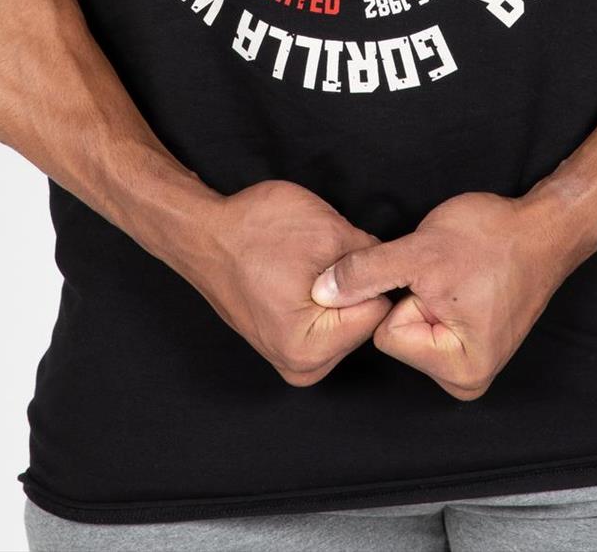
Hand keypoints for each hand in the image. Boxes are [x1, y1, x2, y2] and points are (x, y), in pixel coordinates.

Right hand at [191, 178, 393, 384]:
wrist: (203, 233)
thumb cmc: (253, 230)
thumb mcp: (328, 231)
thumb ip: (372, 258)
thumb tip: (393, 270)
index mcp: (309, 348)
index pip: (377, 312)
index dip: (371, 274)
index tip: (346, 252)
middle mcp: (300, 367)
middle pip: (363, 321)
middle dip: (354, 284)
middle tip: (320, 254)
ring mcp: (292, 360)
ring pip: (348, 319)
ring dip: (340, 289)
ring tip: (307, 262)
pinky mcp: (288, 345)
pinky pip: (328, 321)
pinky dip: (325, 295)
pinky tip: (301, 272)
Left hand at [309, 190, 573, 400]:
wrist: (543, 226)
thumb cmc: (493, 239)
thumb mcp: (421, 251)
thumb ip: (365, 274)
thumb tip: (320, 293)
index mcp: (458, 370)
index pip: (386, 335)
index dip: (404, 294)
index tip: (439, 276)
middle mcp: (465, 379)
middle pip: (398, 335)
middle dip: (413, 296)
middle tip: (449, 273)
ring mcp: (468, 363)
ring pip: (411, 324)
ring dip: (425, 292)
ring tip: (457, 275)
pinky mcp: (469, 343)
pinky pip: (428, 320)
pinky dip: (435, 293)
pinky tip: (460, 278)